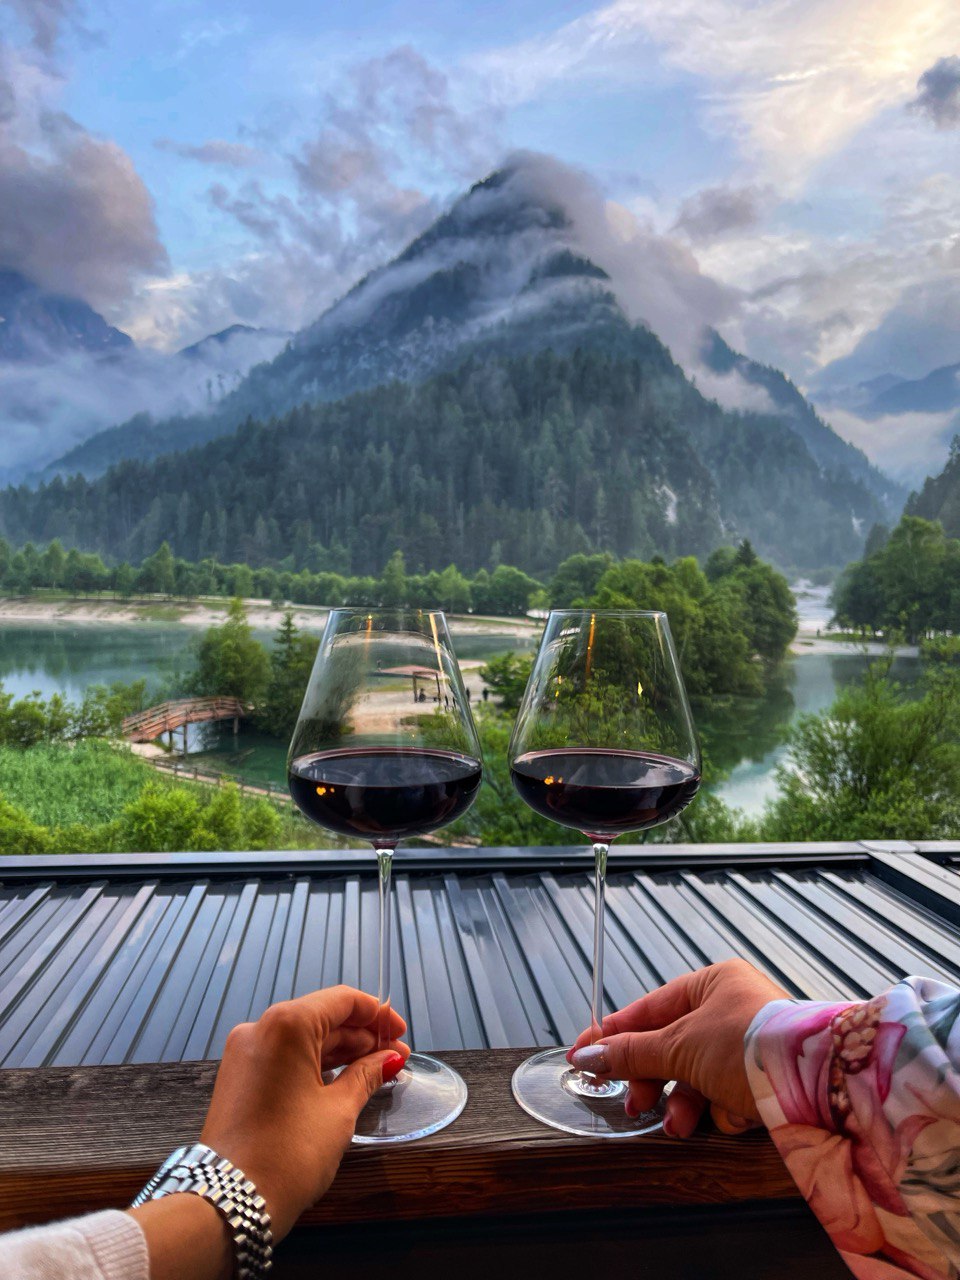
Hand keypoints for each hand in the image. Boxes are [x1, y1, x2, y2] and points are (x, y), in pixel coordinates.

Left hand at [200, 985, 408, 1237]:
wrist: (228, 1203)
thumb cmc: (287, 1154)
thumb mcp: (338, 1111)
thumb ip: (366, 1075)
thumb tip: (390, 1059)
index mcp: (285, 1024)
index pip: (341, 1001)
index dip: (377, 1013)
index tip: (401, 1032)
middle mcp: (260, 1029)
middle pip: (322, 1019)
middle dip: (362, 1037)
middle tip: (396, 1058)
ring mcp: (245, 1054)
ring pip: (304, 1040)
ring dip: (341, 1052)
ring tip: (377, 1071)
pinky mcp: (240, 1078)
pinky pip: (285, 1058)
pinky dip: (316, 1066)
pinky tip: (344, 1080)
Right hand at [568, 959, 786, 1136]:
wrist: (816, 1082)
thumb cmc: (746, 1045)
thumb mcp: (679, 1047)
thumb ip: (632, 1053)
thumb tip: (588, 1055)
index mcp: (712, 984)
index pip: (651, 1009)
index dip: (615, 1035)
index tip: (583, 1055)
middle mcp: (732, 1009)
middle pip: (673, 1046)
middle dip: (655, 1079)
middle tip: (635, 1104)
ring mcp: (751, 1045)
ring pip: (699, 1076)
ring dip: (685, 1103)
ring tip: (678, 1125)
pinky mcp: (767, 1078)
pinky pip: (728, 1094)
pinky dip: (724, 1109)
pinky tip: (733, 1115)